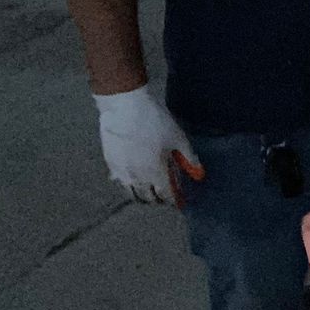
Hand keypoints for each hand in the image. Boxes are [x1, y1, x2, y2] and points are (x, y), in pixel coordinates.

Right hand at [93, 87, 203, 205]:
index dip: (173, 200)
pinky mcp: (110, 163)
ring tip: (148, 191)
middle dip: (157, 199)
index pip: (165, 195)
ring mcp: (121, 172)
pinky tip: (133, 178)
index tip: (178, 202)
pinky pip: (119, 182)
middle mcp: (137, 177)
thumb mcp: (178, 138)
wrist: (125, 108)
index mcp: (156, 173)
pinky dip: (128, 184)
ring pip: (131, 194)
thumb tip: (199, 172)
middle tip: (163, 195)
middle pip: (147, 198)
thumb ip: (189, 158)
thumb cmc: (155, 122)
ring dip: (141, 196)